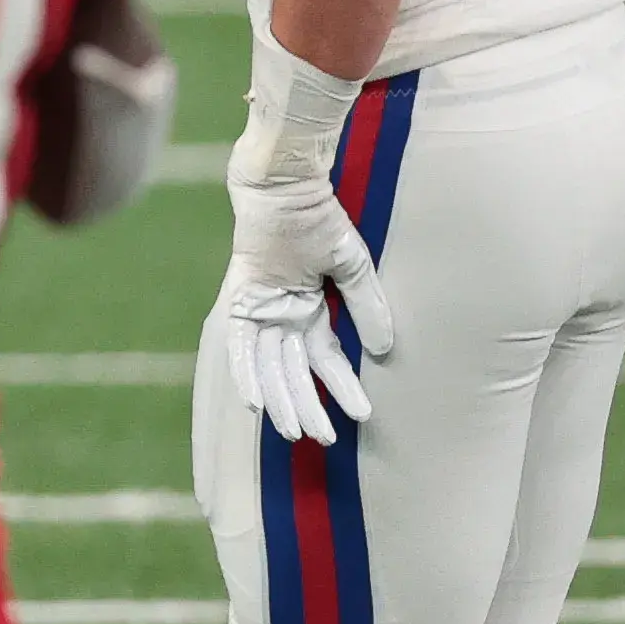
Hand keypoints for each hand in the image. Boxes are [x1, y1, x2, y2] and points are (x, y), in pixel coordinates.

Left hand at [219, 154, 393, 447]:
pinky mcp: (241, 301)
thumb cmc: (318, 216)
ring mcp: (261, 310)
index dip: (342, 387)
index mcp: (311, 309)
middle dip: (308, 406)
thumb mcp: (351, 263)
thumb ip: (365, 306)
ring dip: (281, 400)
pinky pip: (241, 346)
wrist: (283, 183)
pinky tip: (255, 404)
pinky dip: (247, 374)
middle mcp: (284, 316)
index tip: (362, 415)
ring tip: (295, 432)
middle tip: (321, 440)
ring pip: (271, 367)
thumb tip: (384, 349)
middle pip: (295, 372)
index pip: (327, 360)